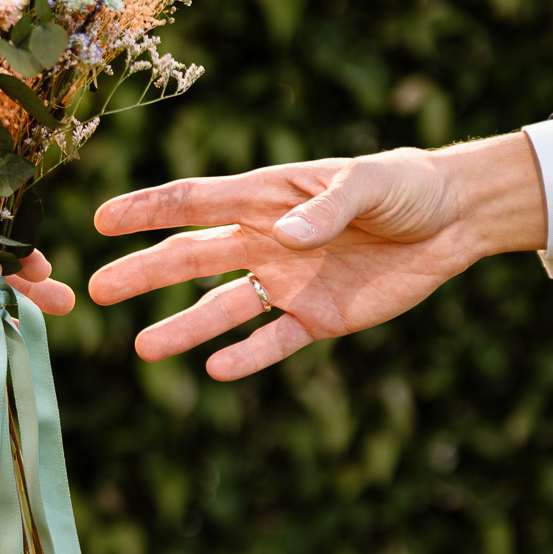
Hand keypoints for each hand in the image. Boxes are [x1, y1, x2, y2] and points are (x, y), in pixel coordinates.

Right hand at [87, 135, 545, 379]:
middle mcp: (266, 240)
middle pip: (193, 258)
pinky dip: (247, 356)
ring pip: (223, 307)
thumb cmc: (407, 186)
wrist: (455, 221)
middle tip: (97, 290)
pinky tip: (215, 371)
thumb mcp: (372, 183)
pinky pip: (274, 341)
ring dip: (184, 327)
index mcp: (268, 196)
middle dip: (146, 272)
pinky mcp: (319, 317)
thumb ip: (328, 204)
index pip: (195, 202)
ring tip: (142, 349)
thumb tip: (285, 234)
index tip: (101, 220)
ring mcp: (288, 281)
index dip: (148, 209)